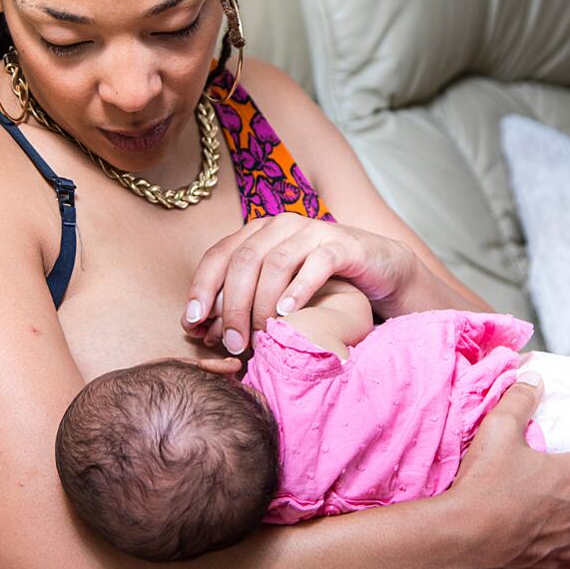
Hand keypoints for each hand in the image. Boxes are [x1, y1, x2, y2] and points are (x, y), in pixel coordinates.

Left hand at [181, 213, 416, 354]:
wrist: (378, 267)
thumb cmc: (320, 282)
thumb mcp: (276, 289)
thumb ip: (242, 300)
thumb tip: (201, 330)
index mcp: (258, 232)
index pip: (218, 255)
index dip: (201, 288)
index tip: (191, 322)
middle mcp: (281, 225)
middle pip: (243, 261)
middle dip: (233, 305)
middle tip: (232, 342)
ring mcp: (313, 231)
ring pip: (275, 263)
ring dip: (262, 304)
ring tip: (260, 335)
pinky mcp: (342, 244)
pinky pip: (316, 264)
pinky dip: (298, 289)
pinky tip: (287, 313)